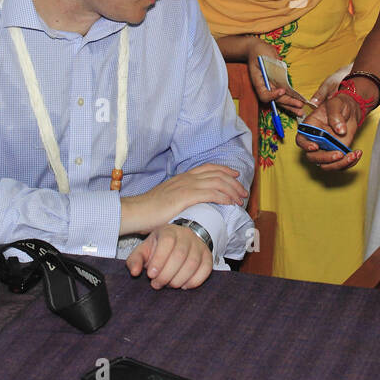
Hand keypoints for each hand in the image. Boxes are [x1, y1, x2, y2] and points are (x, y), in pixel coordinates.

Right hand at [119, 163, 247, 235]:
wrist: (136, 211)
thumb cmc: (150, 211)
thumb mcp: (169, 200)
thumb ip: (182, 199)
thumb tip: (193, 206)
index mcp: (183, 177)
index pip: (208, 168)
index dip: (224, 170)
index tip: (235, 175)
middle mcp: (187, 178)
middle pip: (217, 174)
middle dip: (233, 182)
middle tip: (243, 191)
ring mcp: (187, 186)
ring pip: (218, 183)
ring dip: (232, 190)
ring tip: (240, 199)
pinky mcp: (186, 196)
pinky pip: (212, 193)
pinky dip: (224, 197)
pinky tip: (230, 203)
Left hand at [126, 223, 212, 289]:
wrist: (181, 240)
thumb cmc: (160, 248)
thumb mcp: (145, 250)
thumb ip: (136, 260)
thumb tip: (134, 272)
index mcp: (169, 231)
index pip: (167, 243)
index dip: (159, 260)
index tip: (151, 275)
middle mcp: (186, 236)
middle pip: (179, 255)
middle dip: (166, 274)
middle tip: (157, 284)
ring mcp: (199, 245)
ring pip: (192, 264)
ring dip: (179, 279)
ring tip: (169, 285)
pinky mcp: (208, 256)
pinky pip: (205, 270)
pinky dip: (194, 281)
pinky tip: (183, 285)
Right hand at [246, 40, 308, 114]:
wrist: (255, 50)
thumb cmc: (259, 51)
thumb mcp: (265, 55)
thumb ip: (274, 64)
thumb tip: (283, 72)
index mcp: (258, 81)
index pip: (264, 94)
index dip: (273, 95)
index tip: (282, 91)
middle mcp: (264, 87)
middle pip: (275, 100)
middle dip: (288, 103)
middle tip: (299, 106)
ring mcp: (270, 87)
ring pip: (280, 100)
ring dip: (290, 106)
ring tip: (301, 110)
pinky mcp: (276, 85)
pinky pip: (283, 95)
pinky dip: (290, 99)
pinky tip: (299, 103)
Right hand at [297, 91, 362, 169]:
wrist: (350, 111)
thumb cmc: (339, 105)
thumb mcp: (336, 104)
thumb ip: (335, 115)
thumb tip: (340, 130)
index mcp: (310, 128)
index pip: (301, 140)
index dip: (305, 145)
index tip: (315, 146)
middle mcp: (315, 141)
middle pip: (313, 157)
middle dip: (326, 158)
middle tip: (339, 153)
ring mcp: (326, 149)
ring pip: (326, 165)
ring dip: (339, 164)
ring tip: (352, 156)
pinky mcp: (337, 153)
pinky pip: (339, 165)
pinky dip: (349, 163)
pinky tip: (357, 154)